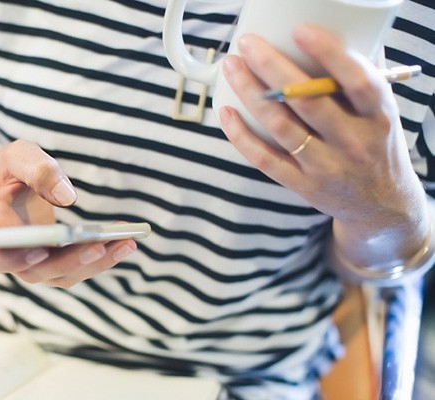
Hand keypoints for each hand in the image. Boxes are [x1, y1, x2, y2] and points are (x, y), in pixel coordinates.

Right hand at [0, 139, 136, 287]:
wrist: (8, 181)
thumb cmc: (8, 167)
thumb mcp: (18, 155)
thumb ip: (37, 169)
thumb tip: (67, 197)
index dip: (12, 261)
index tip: (39, 251)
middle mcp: (7, 258)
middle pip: (35, 273)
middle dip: (70, 261)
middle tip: (99, 244)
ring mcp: (32, 266)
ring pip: (63, 276)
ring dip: (95, 262)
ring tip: (125, 242)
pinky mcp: (55, 264)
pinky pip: (79, 268)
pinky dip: (103, 257)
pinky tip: (126, 241)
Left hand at [218, 24, 428, 264]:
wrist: (381, 205)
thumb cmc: (376, 145)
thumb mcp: (381, 114)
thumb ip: (360, 82)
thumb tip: (335, 37)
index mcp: (379, 118)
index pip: (358, 83)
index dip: (330, 55)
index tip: (300, 31)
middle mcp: (354, 143)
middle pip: (308, 101)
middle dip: (272, 68)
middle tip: (248, 44)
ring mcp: (325, 167)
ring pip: (280, 127)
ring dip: (251, 93)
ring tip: (233, 68)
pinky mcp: (301, 185)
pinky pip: (264, 159)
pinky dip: (241, 135)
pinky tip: (226, 111)